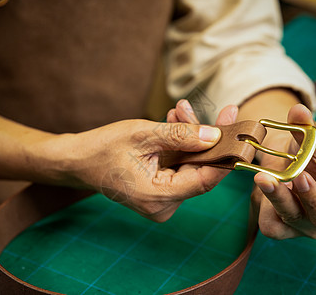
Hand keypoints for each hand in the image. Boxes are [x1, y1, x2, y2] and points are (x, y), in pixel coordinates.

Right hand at [46, 114, 235, 221]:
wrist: (76, 161)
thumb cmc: (102, 148)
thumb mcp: (143, 134)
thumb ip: (181, 135)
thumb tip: (216, 135)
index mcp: (158, 197)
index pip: (205, 179)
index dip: (225, 154)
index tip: (239, 130)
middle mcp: (163, 205)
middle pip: (200, 171)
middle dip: (207, 138)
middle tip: (218, 110)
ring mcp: (162, 201)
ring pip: (190, 166)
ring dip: (190, 138)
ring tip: (181, 110)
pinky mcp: (159, 192)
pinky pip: (178, 167)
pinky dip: (180, 146)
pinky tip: (176, 122)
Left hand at [251, 104, 315, 238]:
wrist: (295, 159)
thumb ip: (308, 128)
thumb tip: (298, 111)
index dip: (313, 197)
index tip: (300, 177)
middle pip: (297, 218)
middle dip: (280, 197)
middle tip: (264, 177)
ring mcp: (294, 227)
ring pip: (275, 223)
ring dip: (266, 199)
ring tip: (260, 175)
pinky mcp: (275, 225)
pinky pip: (264, 220)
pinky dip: (259, 201)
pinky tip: (259, 180)